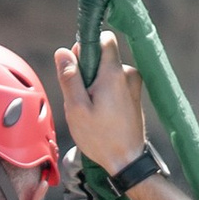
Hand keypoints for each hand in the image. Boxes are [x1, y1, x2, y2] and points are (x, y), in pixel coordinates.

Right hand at [54, 29, 151, 178]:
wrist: (127, 160)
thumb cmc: (100, 137)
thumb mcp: (76, 108)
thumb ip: (69, 78)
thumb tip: (63, 52)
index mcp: (114, 74)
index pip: (104, 38)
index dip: (86, 47)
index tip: (78, 67)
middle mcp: (128, 74)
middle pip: (103, 57)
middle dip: (88, 71)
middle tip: (82, 98)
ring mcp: (134, 85)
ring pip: (108, 72)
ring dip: (96, 85)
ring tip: (93, 110)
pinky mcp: (135, 95)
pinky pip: (115, 84)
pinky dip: (106, 94)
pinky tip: (102, 114)